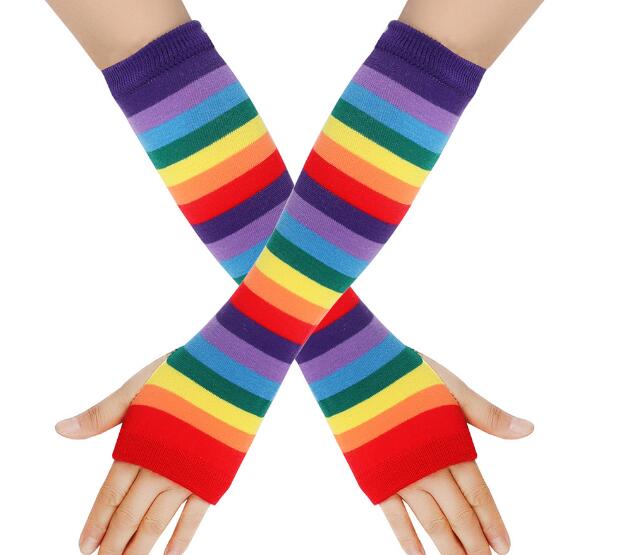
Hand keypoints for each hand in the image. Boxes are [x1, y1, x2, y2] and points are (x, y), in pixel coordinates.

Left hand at [55, 354, 208, 554]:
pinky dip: (182, 538)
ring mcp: (188, 475)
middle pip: (131, 516)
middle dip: (115, 544)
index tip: (85, 546)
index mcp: (139, 447)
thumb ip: (101, 414)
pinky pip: (195, 516)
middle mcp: (160, 467)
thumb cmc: (184, 375)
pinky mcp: (213, 476)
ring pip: (158, 522)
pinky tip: (171, 554)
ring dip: (142, 548)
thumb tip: (61, 430)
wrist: (232, 371)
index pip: (110, 496)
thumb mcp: (137, 388)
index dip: (97, 523)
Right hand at [380, 355, 533, 554]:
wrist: (357, 371)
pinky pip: (395, 518)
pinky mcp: (375, 478)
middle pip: (458, 516)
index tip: (504, 546)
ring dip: (447, 549)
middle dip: (474, 544)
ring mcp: (400, 476)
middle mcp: (428, 467)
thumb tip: (528, 429)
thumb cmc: (405, 374)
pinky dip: (408, 541)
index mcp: (450, 446)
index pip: (478, 496)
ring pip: (431, 523)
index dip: (492, 523)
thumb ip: (487, 415)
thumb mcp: (451, 388)